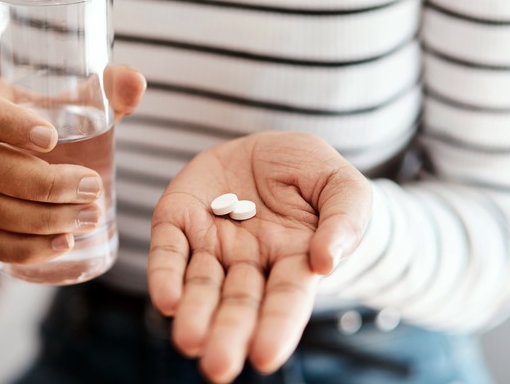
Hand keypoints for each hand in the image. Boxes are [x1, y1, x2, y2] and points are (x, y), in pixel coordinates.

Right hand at [0, 66, 144, 262]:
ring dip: (36, 220)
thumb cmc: (42, 122)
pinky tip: (58, 245)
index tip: (52, 139)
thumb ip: (107, 89)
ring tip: (85, 219)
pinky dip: (17, 247)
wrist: (9, 154)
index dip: (8, 123)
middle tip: (91, 190)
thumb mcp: (69, 100)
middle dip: (40, 184)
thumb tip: (135, 83)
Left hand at [147, 131, 371, 382]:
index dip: (276, 327)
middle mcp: (249, 262)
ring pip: (200, 285)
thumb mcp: (343, 187)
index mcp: (294, 261)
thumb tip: (325, 262)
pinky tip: (166, 300)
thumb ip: (344, 221)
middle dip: (228, 335)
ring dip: (194, 314)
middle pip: (238, 304)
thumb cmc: (312, 174)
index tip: (264, 357)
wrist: (267, 147)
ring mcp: (211, 244)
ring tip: (189, 340)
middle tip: (217, 367)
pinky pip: (168, 251)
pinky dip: (165, 275)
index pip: (286, 301)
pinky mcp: (178, 220)